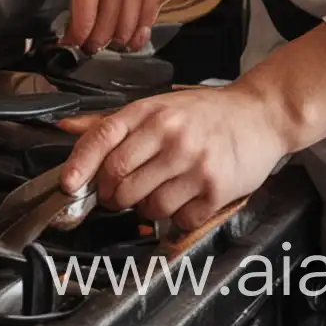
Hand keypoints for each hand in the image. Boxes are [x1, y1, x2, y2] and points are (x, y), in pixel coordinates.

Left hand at [55, 86, 286, 230]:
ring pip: (148, 205)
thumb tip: (66, 126)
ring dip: (147, 208)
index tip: (69, 184)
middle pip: (120, 179)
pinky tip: (186, 198)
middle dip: (114, 195)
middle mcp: (171, 135)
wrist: (259, 115)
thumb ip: (112, 122)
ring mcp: (194, 162)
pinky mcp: (216, 188)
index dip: (81, 163)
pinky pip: (180, 219)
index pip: (104, 137)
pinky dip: (177, 217)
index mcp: (151, 112)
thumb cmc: (205, 113)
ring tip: (160, 191)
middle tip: (120, 194)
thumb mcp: (157, 106)